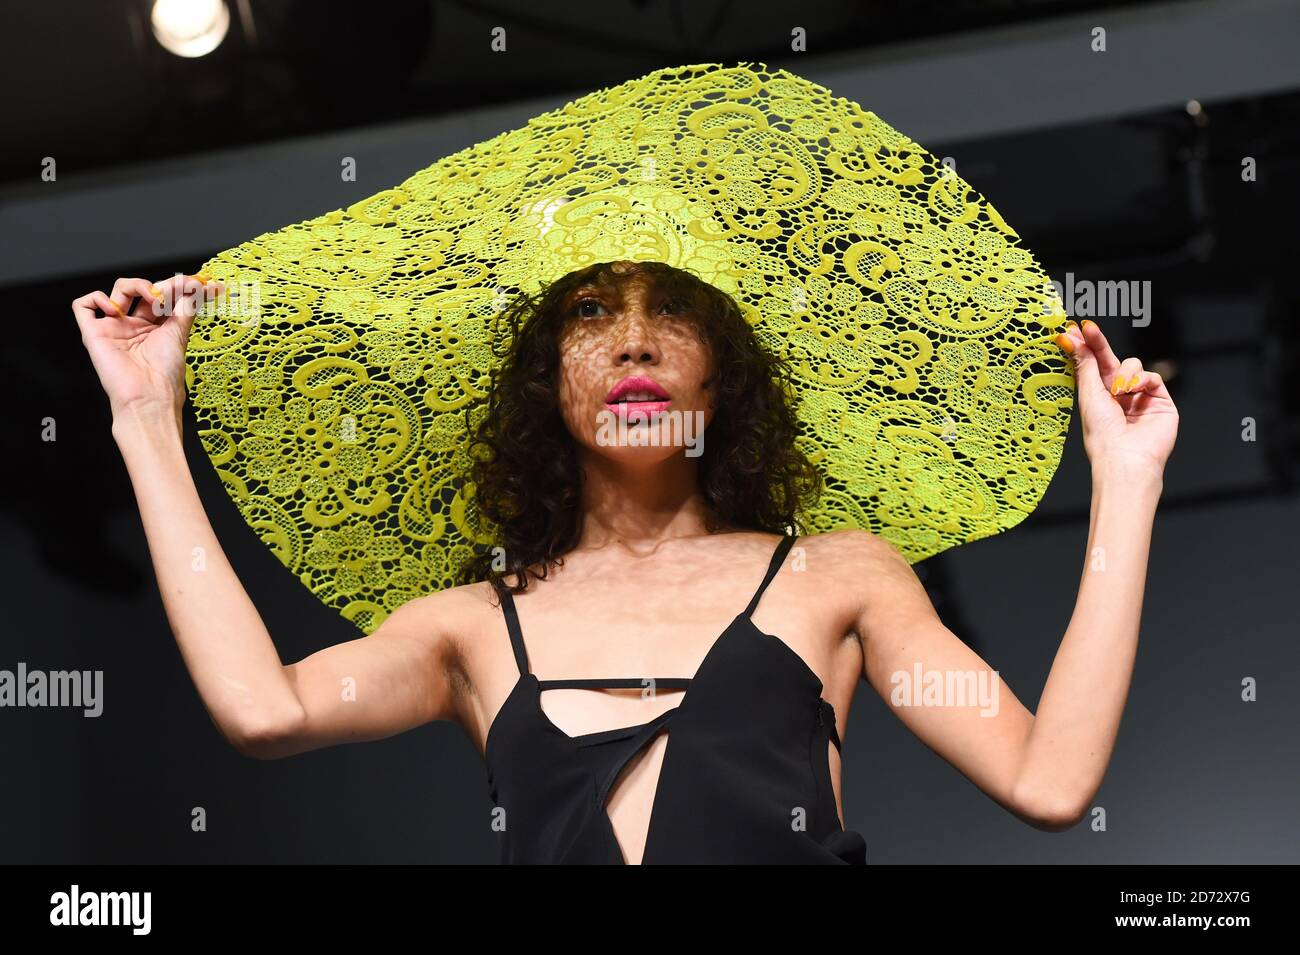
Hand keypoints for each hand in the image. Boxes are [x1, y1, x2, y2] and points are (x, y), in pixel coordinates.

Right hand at [72, 273, 223, 422]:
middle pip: (140, 289)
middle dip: (158, 285)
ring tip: (150, 299)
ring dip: (135, 285)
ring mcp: (113, 328)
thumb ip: (186, 306)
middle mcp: (134, 326)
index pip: (162, 295)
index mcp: (155, 327)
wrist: (148, 395)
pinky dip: (96, 299)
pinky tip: (116, 311)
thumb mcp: (180, 333)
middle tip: (169, 295)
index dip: (177, 286)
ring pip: (116, 290)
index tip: (199, 282)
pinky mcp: (93, 333)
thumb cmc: (165, 373)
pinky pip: (82, 306)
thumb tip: (193, 285)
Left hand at [1055, 319, 1178, 476]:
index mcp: (1099, 397)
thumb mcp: (1089, 395)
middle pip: (1111, 360)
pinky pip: (1151, 377)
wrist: (1126, 457)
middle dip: (1099, 344)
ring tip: (1118, 391)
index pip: (1093, 366)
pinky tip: (1133, 392)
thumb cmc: (1102, 433)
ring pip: (1133, 365)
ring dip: (1124, 373)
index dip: (1086, 347)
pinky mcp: (1160, 400)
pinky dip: (1141, 380)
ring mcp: (1140, 397)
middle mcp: (1119, 396)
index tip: (1073, 329)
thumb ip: (1086, 365)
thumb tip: (1071, 339)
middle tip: (1087, 328)